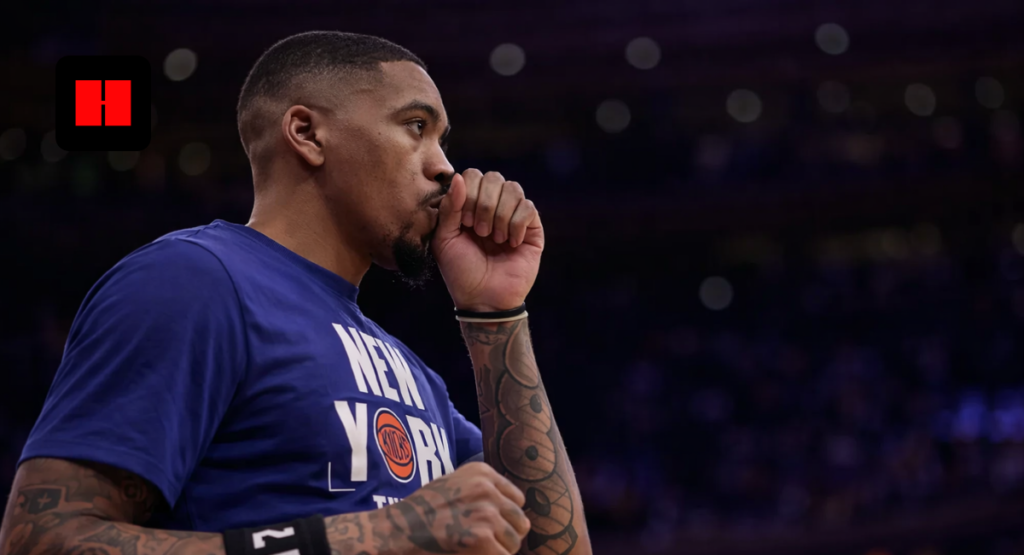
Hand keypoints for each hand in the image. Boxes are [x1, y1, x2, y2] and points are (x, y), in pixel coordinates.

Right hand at [392, 461, 530, 553]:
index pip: (517, 500)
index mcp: (481, 472)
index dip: (505, 519)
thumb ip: (482, 492)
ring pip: (513, 543)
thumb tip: (517, 515)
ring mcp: (486, 513)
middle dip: (505, 537)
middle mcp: (487, 489)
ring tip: (472, 550)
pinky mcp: (483, 538)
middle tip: (482, 545)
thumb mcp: (453, 486)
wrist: (395, 532)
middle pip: (520, 522)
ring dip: (498, 552)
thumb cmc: (421, 514)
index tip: (488, 528)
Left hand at [431, 169, 543, 311]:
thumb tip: (458, 177)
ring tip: (495, 238)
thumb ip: (449, 207)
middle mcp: (493, 206)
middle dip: (484, 204)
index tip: (464, 223)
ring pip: (513, 189)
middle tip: (479, 231)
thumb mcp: (444, 238)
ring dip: (500, 214)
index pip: (473, 175)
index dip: (469, 194)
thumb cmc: (460, 271)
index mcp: (469, 205)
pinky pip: (528, 208)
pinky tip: (510, 243)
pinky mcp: (532, 229)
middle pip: (494, 177)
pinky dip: (517, 224)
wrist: (483, 299)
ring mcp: (514, 216)